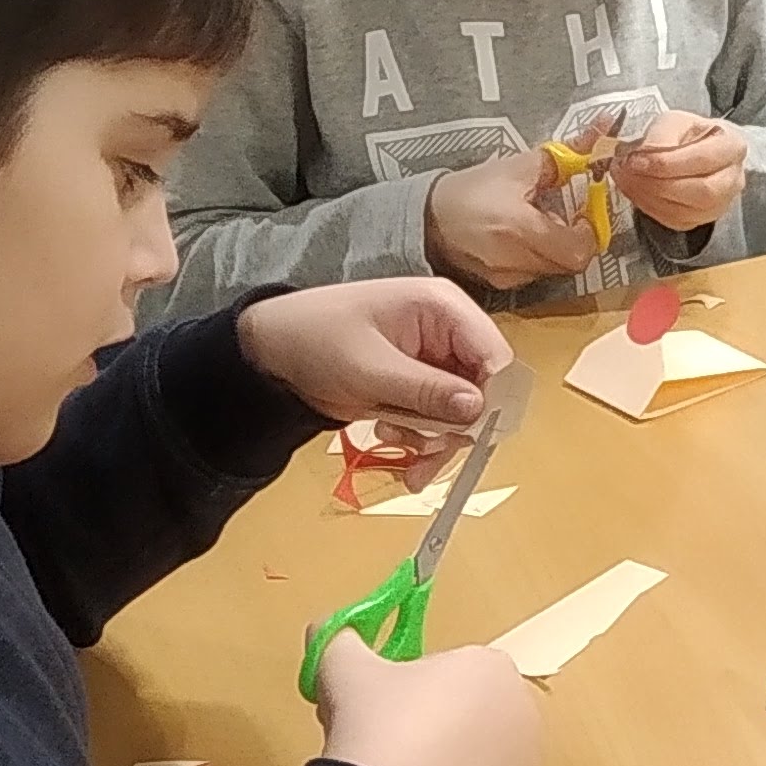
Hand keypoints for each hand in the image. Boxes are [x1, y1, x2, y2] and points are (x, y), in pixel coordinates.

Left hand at [236, 280, 508, 432]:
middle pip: (484, 388)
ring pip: (464, 411)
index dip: (493, 397)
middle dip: (457, 428)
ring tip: (393, 442)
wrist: (271, 351)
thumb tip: (479, 409)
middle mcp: (449, 331)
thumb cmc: (315, 340)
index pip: (494, 354)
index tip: (473, 437)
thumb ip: (426, 390)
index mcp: (444, 308)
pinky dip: (421, 437)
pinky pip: (440, 417)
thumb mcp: (369, 368)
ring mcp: (435, 359)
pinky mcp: (420, 384)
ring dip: (434, 438)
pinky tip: (389, 436)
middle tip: (425, 457)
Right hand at [311, 635, 542, 765]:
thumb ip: (337, 638)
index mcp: (490, 666)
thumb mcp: (344, 669)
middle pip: (464, 708)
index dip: (406, 685)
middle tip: (379, 741)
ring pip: (472, 751)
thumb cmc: (378, 725)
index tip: (375, 705)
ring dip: (440, 758)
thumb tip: (322, 627)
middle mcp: (520, 710)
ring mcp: (524, 762)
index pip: (447, 667)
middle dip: (425, 720)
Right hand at [424, 146, 598, 291]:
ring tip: (534, 223)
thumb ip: (568, 152)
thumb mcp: (519, 166)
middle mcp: (515, 262)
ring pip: (552, 270)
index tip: (582, 212)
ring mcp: (506, 278)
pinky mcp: (497, 286)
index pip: (579, 251)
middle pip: (570, 263)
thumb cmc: (472, 190)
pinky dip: (534, 257)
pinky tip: (517, 238)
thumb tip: (606, 127)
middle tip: (560, 215)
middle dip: (574, 238)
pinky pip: (531, 275)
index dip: (589, 232)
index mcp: (521, 230)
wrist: (426, 216)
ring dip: (554, 247)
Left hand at [615, 112, 743, 234]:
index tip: (635, 160)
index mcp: (733, 146)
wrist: (696, 150)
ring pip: (687, 211)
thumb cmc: (688, 133)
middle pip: (701, 192)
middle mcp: (734, 179)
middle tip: (627, 172)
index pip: (702, 160)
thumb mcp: (675, 121)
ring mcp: (720, 204)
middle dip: (659, 184)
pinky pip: (675, 221)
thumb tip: (643, 156)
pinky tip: (635, 191)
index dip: (666, 163)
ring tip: (626, 179)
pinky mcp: (701, 219)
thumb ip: (661, 136)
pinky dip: (650, 207)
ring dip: (650, 197)